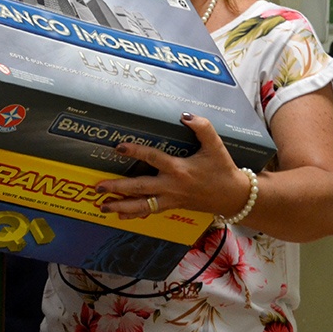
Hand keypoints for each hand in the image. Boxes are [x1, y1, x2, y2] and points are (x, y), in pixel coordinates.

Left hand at [95, 112, 252, 219]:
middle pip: (140, 188)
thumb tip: (185, 115)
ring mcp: (170, 199)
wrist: (233, 197)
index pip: (153, 158)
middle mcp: (171, 186)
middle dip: (118, 188)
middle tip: (98, 187)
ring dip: (121, 207)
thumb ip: (202, 127)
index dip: (136, 151)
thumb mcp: (215, 145)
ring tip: (102, 207)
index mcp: (179, 169)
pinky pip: (150, 211)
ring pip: (142, 206)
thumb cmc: (222, 169)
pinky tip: (120, 216)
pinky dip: (134, 214)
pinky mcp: (172, 206)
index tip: (118, 147)